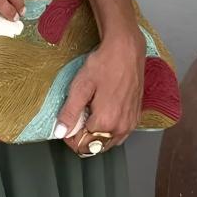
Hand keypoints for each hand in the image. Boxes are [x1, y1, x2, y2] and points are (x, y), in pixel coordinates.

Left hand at [55, 27, 145, 155]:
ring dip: (97, 134)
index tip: (67, 122)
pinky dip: (109, 129)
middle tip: (78, 115)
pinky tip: (104, 111)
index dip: (70, 136)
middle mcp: (120, 127)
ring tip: (91, 112)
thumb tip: (60, 132)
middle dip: (84, 136)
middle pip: (95, 146)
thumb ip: (69, 113)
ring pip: (108, 142)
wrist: (126, 50)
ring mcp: (130, 123)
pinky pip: (119, 134)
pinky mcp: (136, 117)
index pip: (82, 145)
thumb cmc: (104, 64)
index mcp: (105, 122)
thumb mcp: (80, 87)